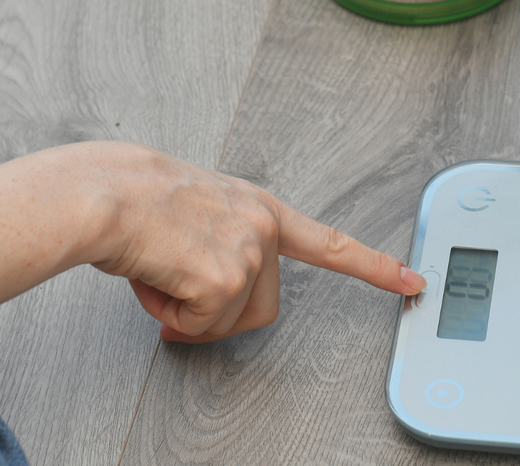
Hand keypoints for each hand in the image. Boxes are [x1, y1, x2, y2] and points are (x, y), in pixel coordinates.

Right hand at [85, 147, 424, 342]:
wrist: (107, 193)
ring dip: (189, 310)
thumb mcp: (202, 210)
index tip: (412, 281)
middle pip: (261, 309)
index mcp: (262, 207)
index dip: (374, 267)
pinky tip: (157, 276)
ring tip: (163, 268)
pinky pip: (198, 326)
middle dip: (218, 311)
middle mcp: (265, 226)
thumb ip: (227, 245)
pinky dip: (170, 314)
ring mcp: (250, 251)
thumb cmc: (140, 198)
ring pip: (228, 321)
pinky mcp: (225, 278)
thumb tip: (210, 305)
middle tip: (178, 284)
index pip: (330, 243)